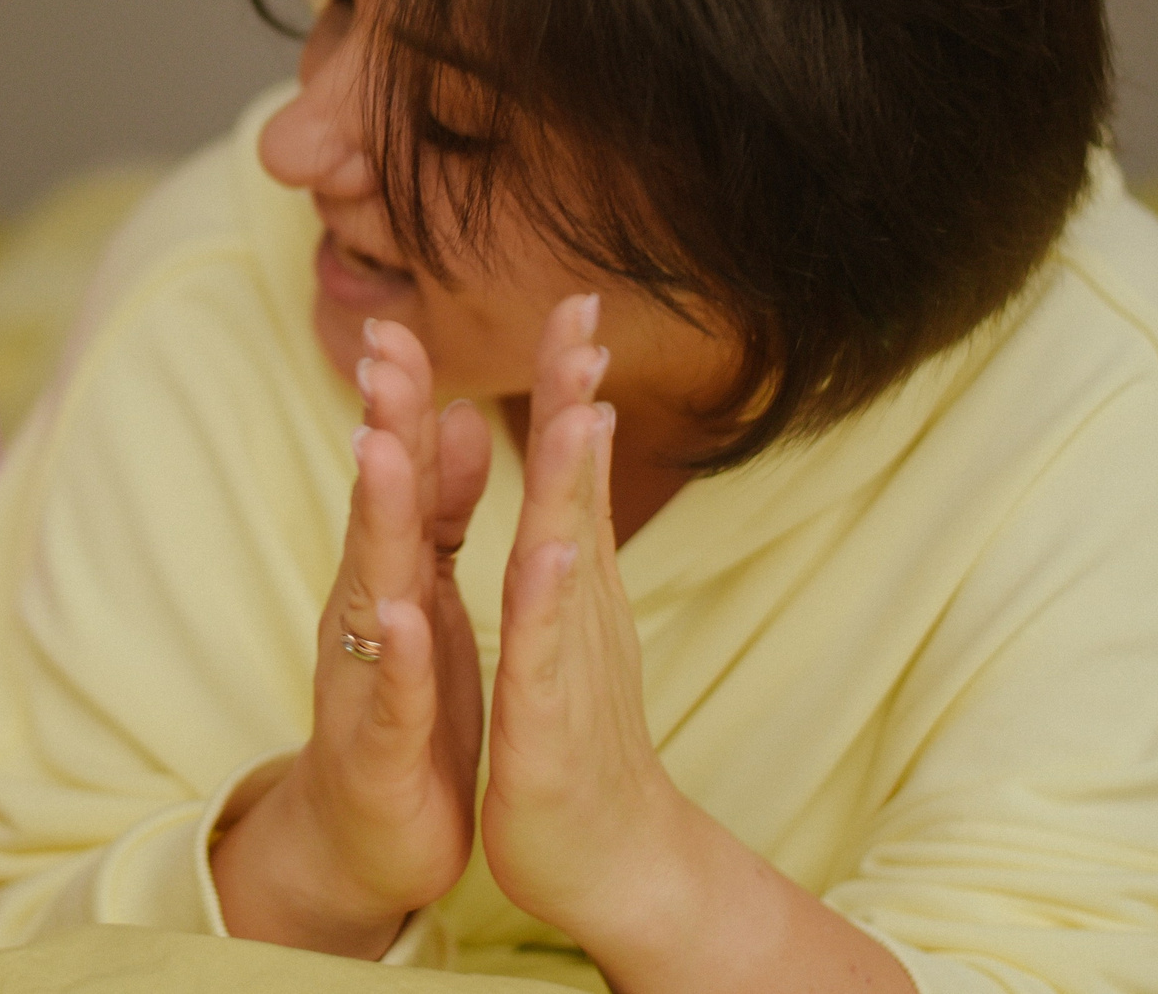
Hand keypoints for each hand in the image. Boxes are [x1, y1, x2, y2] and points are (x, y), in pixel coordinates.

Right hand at [209, 318, 491, 957]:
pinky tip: (406, 615)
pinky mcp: (382, 744)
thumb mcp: (431, 597)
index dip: (401, 399)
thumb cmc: (408, 707)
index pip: (399, 472)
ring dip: (376, 517)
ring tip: (380, 451)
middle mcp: (369, 608)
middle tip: (387, 351)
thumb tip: (452, 417)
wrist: (369, 837)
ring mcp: (370, 672)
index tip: (405, 324)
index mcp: (393, 572)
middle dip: (383, 427)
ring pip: (374, 585)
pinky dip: (399, 653)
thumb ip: (441, 511)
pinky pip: (392, 692)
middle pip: (378, 505)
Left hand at [481, 294, 693, 949]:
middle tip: (583, 314)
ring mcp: (569, 663)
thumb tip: (586, 436)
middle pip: (579, 486)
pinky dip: (546, 604)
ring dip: (572, 484)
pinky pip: (544, 657)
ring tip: (579, 408)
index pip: (572, 463)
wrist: (613, 860)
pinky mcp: (548, 726)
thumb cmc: (580, 733)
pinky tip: (546, 554)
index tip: (574, 298)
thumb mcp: (566, 617)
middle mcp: (578, 607)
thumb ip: (571, 529)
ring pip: (566, 558)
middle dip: (576, 398)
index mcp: (570, 579)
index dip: (571, 381)